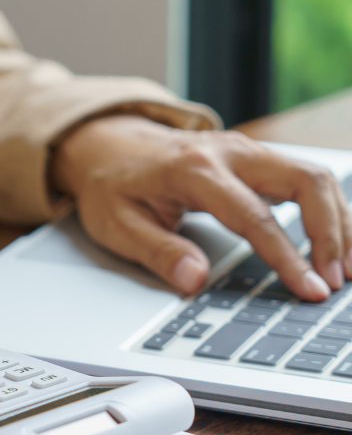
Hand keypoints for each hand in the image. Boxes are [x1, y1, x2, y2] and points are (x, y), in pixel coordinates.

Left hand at [51, 115, 351, 300]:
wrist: (106, 146)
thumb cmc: (111, 186)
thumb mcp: (117, 224)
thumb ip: (158, 251)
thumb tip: (195, 280)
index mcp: (193, 170)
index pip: (254, 216)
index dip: (287, 256)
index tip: (310, 289)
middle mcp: (228, 152)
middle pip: (305, 181)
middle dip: (332, 232)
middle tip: (338, 279)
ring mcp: (245, 150)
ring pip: (313, 175)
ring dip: (338, 221)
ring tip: (345, 267)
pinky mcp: (253, 158)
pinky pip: (303, 177)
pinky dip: (326, 209)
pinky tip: (333, 242)